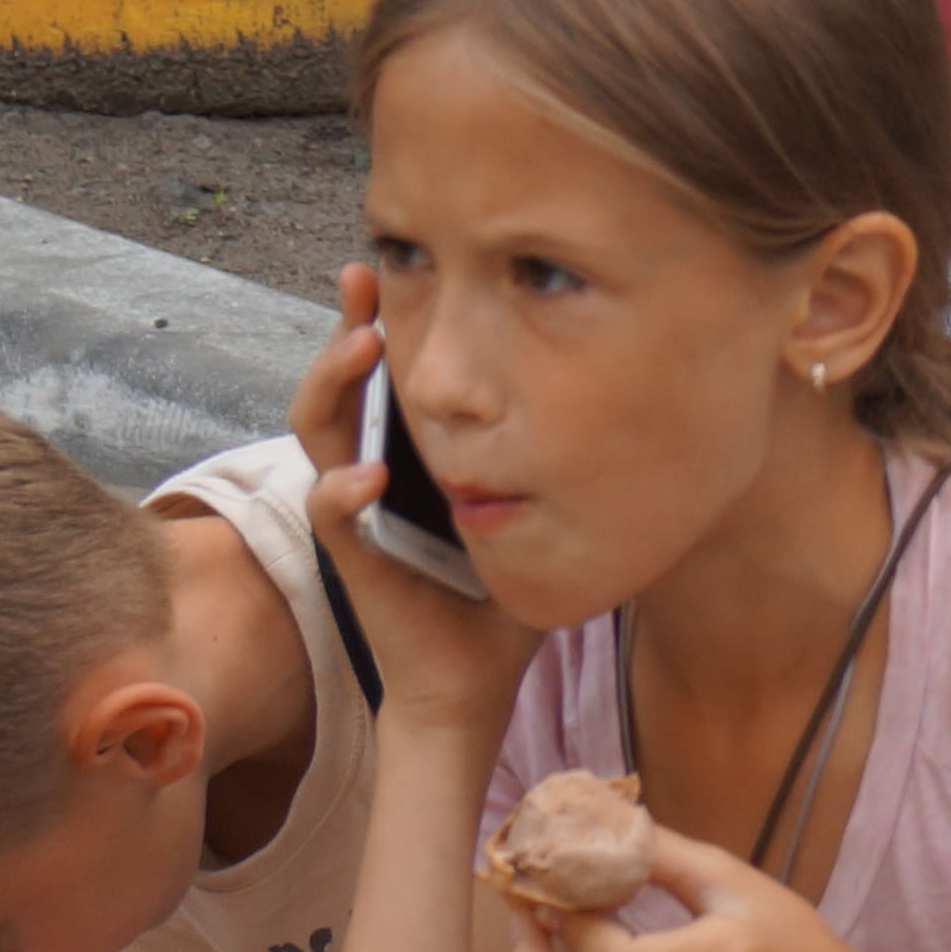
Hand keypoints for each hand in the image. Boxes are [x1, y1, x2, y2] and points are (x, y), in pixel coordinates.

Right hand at [291, 285, 541, 734]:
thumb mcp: (537, 512)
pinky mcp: (350, 558)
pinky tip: (369, 474)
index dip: (390, 320)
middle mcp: (371, 471)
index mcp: (411, 455)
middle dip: (348, 324)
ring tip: (362, 344)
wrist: (473, 683)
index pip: (389, 375)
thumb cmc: (506, 597)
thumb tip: (630, 400)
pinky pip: (332, 514)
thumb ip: (555, 461)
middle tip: (365, 275)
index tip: (408, 268)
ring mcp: (353, 511)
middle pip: (342, 382)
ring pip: (320, 431)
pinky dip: (343, 491)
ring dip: (333, 383)